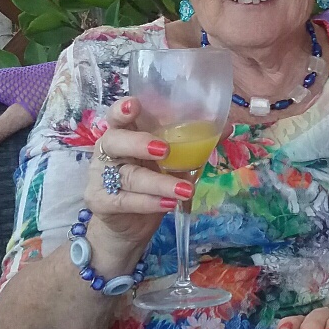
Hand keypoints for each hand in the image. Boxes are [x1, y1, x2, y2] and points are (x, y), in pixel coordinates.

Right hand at [84, 98, 191, 252]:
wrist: (130, 224)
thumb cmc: (151, 181)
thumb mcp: (173, 161)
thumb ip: (194, 144)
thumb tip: (227, 128)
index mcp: (124, 134)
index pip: (117, 116)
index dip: (122, 109)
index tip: (135, 105)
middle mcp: (108, 152)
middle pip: (115, 141)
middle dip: (139, 143)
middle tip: (165, 150)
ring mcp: (100, 178)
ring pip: (129, 176)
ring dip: (159, 182)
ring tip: (186, 189)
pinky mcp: (101, 203)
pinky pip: (126, 201)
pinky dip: (150, 202)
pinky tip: (169, 204)